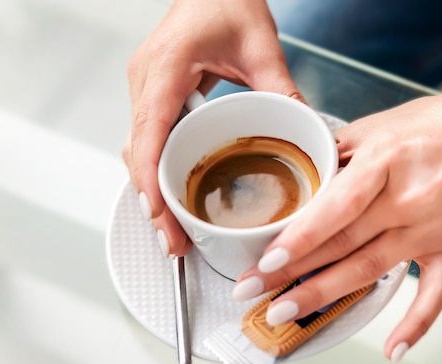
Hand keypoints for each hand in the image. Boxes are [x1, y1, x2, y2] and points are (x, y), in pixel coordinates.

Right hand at [123, 0, 302, 256]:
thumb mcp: (260, 44)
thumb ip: (280, 87)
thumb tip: (303, 129)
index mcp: (166, 67)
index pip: (149, 132)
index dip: (150, 179)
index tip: (158, 214)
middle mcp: (147, 80)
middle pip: (138, 152)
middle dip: (152, 201)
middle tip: (174, 241)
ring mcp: (146, 89)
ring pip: (139, 151)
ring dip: (153, 191)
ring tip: (174, 230)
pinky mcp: (154, 95)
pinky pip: (149, 141)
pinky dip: (158, 172)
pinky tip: (174, 196)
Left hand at [232, 38, 441, 360]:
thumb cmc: (439, 122)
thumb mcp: (377, 126)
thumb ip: (337, 154)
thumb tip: (303, 179)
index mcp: (384, 162)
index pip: (335, 208)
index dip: (298, 239)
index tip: (264, 264)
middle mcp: (407, 200)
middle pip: (341, 244)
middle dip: (292, 273)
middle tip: (252, 294)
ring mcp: (430, 228)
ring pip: (370, 269)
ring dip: (324, 294)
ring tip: (284, 313)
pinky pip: (435, 292)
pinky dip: (416, 323)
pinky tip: (391, 349)